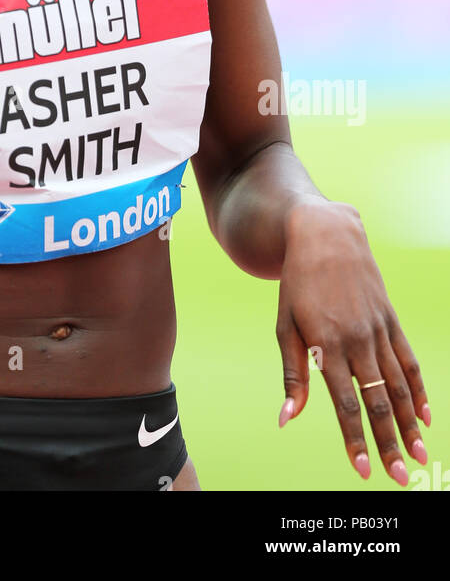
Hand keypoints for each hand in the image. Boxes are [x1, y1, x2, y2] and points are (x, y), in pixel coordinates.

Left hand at [275, 200, 429, 485]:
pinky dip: (420, 389)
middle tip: (398, 477)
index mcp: (326, 343)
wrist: (325, 234)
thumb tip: (287, 419)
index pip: (344, 402)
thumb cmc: (297, 283)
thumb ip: (292, 374)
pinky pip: (409, 360)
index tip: (362, 469)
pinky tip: (427, 416)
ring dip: (410, 423)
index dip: (354, 438)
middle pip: (377, 401)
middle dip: (388, 442)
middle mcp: (356, 339)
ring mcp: (377, 329)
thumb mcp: (285, 325)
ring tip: (418, 455)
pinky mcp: (391, 319)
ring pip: (398, 385)